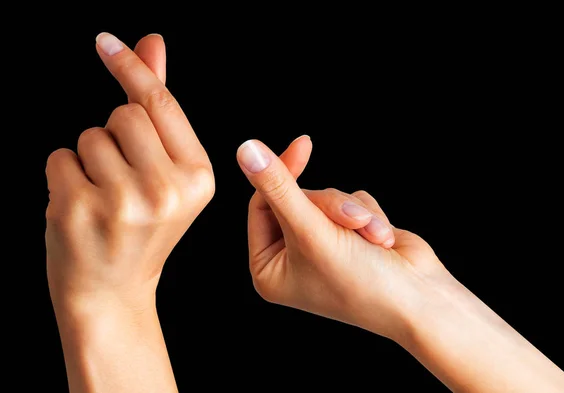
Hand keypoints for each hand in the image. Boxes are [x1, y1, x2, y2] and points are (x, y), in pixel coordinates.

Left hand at [46, 33, 213, 312]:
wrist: (113, 290)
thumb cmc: (142, 226)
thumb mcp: (167, 171)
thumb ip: (160, 107)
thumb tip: (153, 43)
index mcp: (198, 179)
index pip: (161, 105)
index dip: (132, 67)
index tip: (105, 41)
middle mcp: (168, 191)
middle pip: (125, 114)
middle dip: (116, 135)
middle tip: (123, 177)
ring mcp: (124, 202)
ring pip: (91, 135)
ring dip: (90, 157)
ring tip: (104, 196)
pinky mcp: (80, 210)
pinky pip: (60, 157)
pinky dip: (64, 175)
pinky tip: (81, 206)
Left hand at [238, 136, 563, 392]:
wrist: (420, 298)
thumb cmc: (361, 280)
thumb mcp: (311, 231)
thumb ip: (279, 188)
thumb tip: (247, 149)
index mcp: (268, 269)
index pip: (260, 205)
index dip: (281, 175)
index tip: (304, 146)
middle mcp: (291, 259)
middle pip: (296, 200)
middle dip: (330, 207)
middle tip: (351, 221)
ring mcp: (321, 248)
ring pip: (327, 199)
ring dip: (353, 213)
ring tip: (373, 237)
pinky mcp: (349, 237)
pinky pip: (350, 203)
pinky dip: (369, 216)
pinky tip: (382, 241)